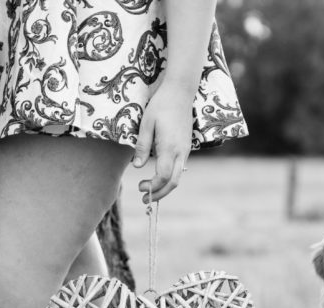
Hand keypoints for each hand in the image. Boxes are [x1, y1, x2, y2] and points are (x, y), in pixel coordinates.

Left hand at [133, 80, 196, 202]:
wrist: (180, 92)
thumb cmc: (161, 105)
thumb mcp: (146, 124)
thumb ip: (142, 146)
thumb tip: (137, 167)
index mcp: (170, 147)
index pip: (163, 176)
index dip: (152, 186)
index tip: (140, 187)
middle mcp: (181, 152)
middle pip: (174, 182)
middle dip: (160, 194)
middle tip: (145, 199)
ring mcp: (186, 150)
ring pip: (178, 176)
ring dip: (165, 187)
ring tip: (150, 190)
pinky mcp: (186, 147)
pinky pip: (179, 168)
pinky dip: (169, 177)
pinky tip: (158, 176)